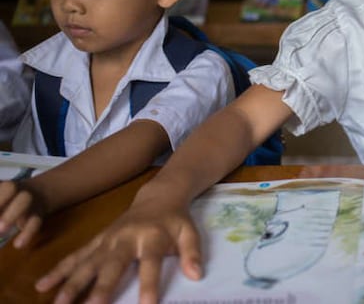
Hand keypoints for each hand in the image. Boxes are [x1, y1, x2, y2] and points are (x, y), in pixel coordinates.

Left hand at [0, 179, 45, 247]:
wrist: (40, 193)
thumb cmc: (10, 201)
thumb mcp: (3, 200)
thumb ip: (0, 206)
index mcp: (3, 186)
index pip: (0, 186)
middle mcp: (16, 189)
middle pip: (9, 187)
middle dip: (0, 200)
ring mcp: (30, 200)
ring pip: (24, 201)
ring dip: (11, 214)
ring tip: (0, 231)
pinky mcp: (38, 213)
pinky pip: (36, 220)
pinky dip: (28, 232)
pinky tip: (18, 244)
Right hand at [35, 199, 201, 303]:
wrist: (159, 196)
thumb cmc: (175, 220)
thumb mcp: (190, 232)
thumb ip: (192, 253)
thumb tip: (196, 275)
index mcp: (153, 236)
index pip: (151, 263)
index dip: (149, 284)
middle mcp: (126, 237)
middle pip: (113, 264)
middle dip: (101, 286)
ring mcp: (108, 239)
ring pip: (88, 261)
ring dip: (72, 282)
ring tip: (58, 303)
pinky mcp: (98, 240)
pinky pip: (76, 255)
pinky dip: (59, 270)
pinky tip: (42, 284)